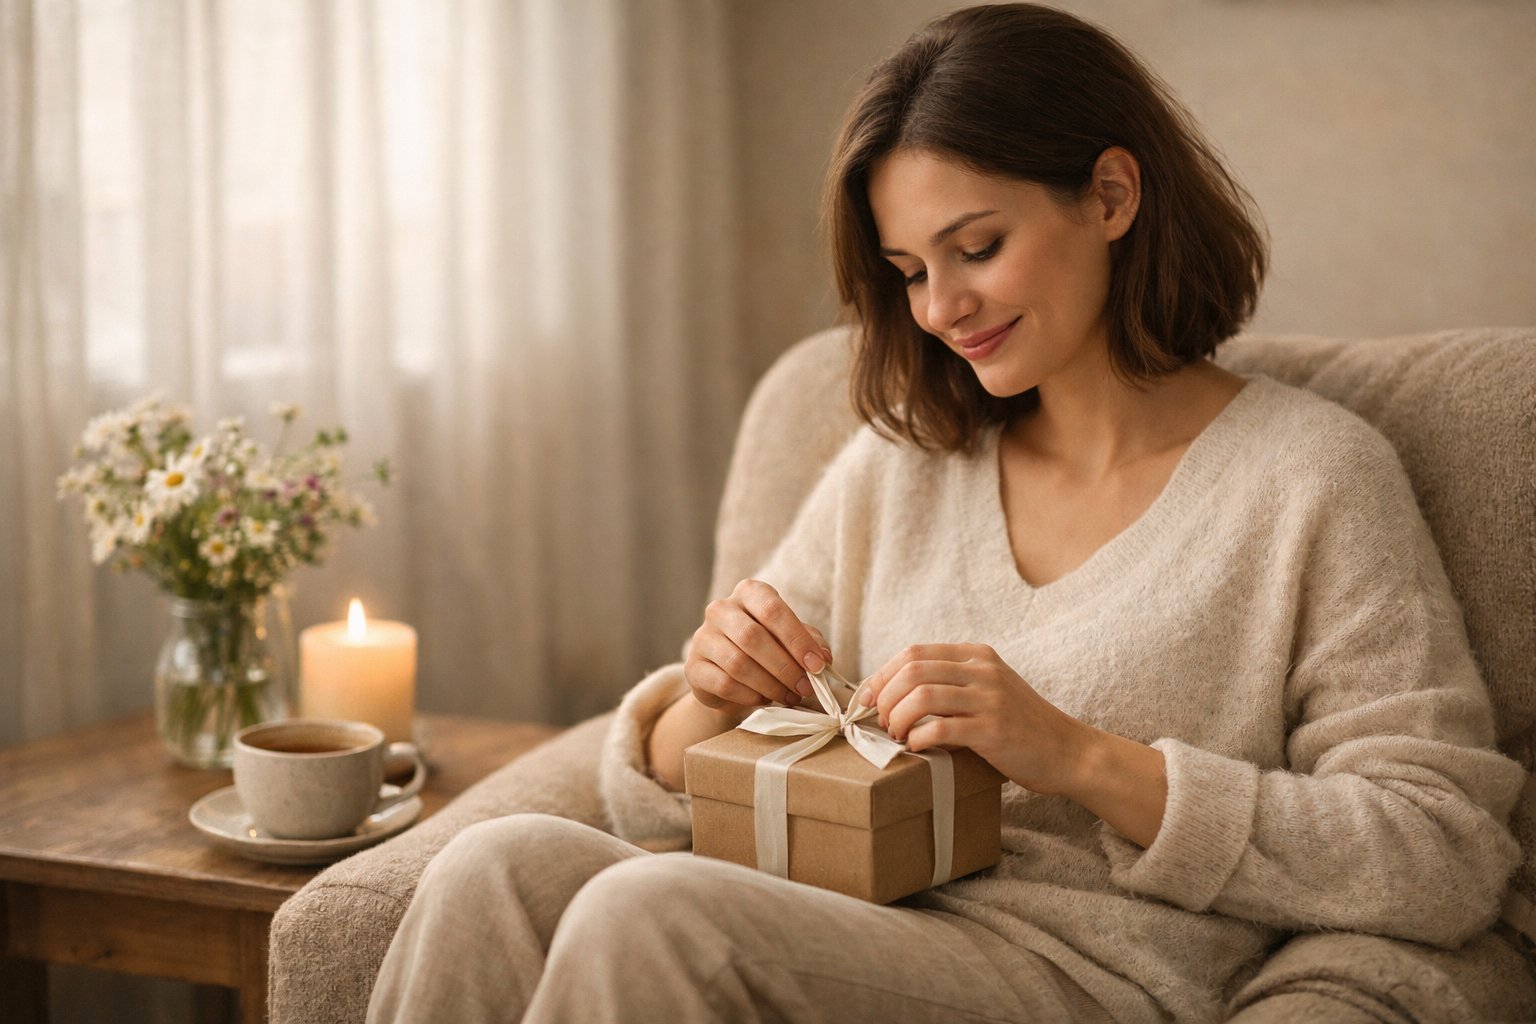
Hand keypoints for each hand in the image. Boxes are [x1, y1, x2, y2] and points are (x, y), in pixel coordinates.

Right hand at [685, 579, 832, 716]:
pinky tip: (763, 700)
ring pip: (738, 663)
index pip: (772, 609)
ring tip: (788, 697)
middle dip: (785, 667)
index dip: (797, 639)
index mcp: (749, 592)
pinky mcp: (693, 667)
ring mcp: (703, 637)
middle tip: (804, 687)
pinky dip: (750, 696)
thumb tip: (823, 658)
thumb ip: (812, 643)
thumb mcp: (793, 640)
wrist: (730, 676)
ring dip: (770, 685)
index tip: (817, 665)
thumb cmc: (768, 650)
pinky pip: (724, 684)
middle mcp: (721, 609)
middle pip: (753, 637)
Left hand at [858, 643, 1168, 845]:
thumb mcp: (989, 690)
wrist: (1069, 752)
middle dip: (883, 697)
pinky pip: (940, 727)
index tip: (866, 699)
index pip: (914, 653)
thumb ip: (953, 684)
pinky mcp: (993, 730)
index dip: (881, 675)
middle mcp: (982, 670)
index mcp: (977, 656)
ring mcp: (989, 698)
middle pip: (911, 669)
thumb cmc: (1021, 727)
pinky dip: (919, 738)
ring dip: (897, 718)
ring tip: (897, 736)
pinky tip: (918, 747)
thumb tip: (893, 694)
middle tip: (879, 722)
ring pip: (921, 695)